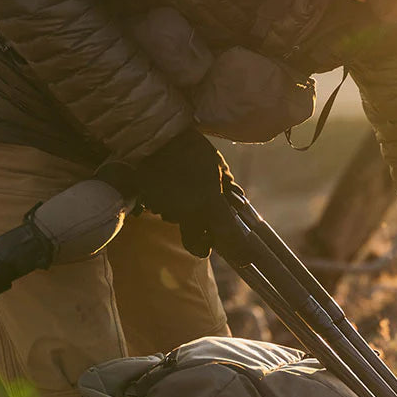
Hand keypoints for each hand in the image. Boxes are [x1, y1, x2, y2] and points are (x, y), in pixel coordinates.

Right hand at [135, 129, 241, 257]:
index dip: (240, 252)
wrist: (155, 137)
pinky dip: (171, 204)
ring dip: (187, 218)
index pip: (229, 237)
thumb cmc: (192, 149)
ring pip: (180, 226)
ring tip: (187, 192)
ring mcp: (167, 211)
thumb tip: (237, 200)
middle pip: (198, 247)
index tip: (246, 259)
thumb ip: (228, 188)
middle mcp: (187, 213)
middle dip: (205, 245)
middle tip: (211, 237)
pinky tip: (172, 186)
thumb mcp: (217, 165)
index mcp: (209, 203)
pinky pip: (165, 212)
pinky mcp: (150, 204)